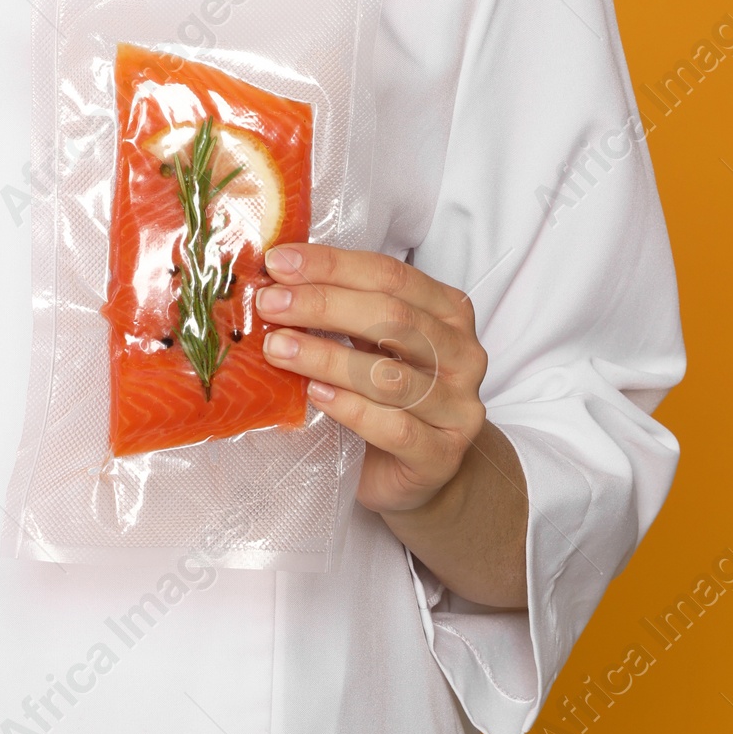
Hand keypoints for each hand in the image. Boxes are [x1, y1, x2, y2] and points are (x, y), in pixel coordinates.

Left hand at [255, 244, 526, 606]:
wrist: (417, 470)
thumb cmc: (387, 396)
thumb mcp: (371, 343)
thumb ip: (342, 312)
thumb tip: (276, 279)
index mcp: (448, 312)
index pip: (391, 275)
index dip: (333, 265)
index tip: (278, 262)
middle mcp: (463, 354)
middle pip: (394, 318)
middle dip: (324, 305)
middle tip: (270, 304)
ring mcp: (458, 408)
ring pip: (391, 376)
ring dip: (326, 357)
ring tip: (278, 349)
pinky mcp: (441, 456)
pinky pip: (394, 427)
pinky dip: (350, 408)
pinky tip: (316, 396)